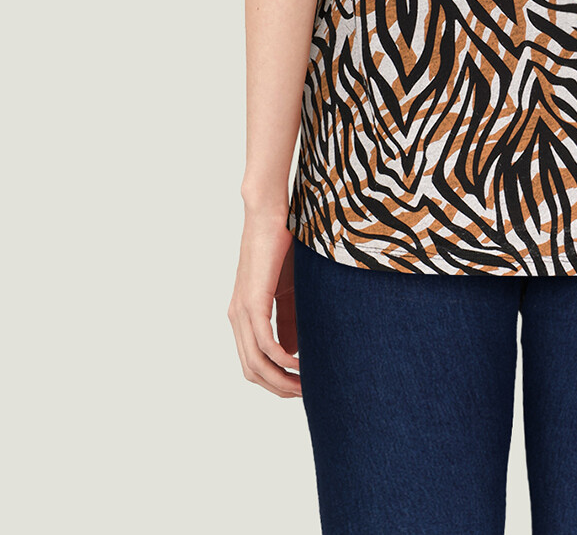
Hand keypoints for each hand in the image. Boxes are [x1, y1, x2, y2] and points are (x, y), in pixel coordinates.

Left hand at [228, 207, 302, 397]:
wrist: (269, 213)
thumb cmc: (281, 246)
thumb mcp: (289, 290)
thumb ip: (289, 320)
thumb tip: (293, 353)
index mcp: (244, 316)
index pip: (253, 364)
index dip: (275, 381)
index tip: (301, 387)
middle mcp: (237, 318)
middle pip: (252, 371)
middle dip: (279, 388)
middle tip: (307, 394)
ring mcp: (242, 311)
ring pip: (256, 363)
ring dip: (281, 380)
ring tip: (306, 385)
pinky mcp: (252, 302)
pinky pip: (265, 343)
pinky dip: (283, 360)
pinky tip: (302, 364)